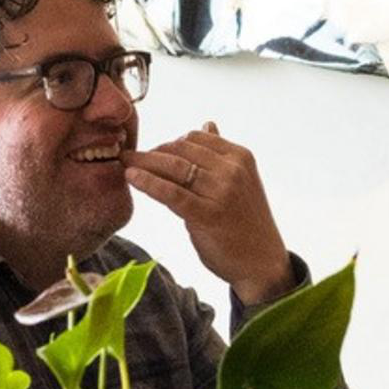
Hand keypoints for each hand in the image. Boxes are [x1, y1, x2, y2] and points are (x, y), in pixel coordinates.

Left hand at [125, 122, 294, 308]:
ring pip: (174, 167)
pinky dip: (148, 182)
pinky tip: (131, 177)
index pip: (195, 138)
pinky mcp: (207, 215)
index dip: (169, 143)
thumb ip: (221, 155)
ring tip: (126, 163)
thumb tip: (207, 124)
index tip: (152, 151)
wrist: (262, 263)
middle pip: (181, 150)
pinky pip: (171, 193)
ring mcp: (221, 192)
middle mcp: (233, 170)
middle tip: (131, 157)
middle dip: (152, 152)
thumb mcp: (241, 181)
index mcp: (240, 157)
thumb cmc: (246, 222)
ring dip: (144, 162)